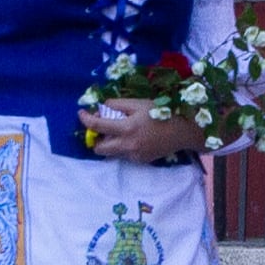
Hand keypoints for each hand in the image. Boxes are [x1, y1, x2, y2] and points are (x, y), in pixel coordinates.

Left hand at [79, 98, 202, 166]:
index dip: (85, 119)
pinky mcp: (141, 161)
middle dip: (96, 139)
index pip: (97, 126)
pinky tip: (135, 138)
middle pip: (99, 149)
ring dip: (110, 143)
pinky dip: (124, 146)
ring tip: (121, 131)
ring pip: (111, 153)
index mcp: (126, 128)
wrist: (183, 131)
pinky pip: (124, 155)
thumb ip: (117, 105)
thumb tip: (102, 108)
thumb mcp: (138, 103)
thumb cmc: (161, 113)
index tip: (82, 114)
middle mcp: (127, 145)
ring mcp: (134, 155)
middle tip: (101, 128)